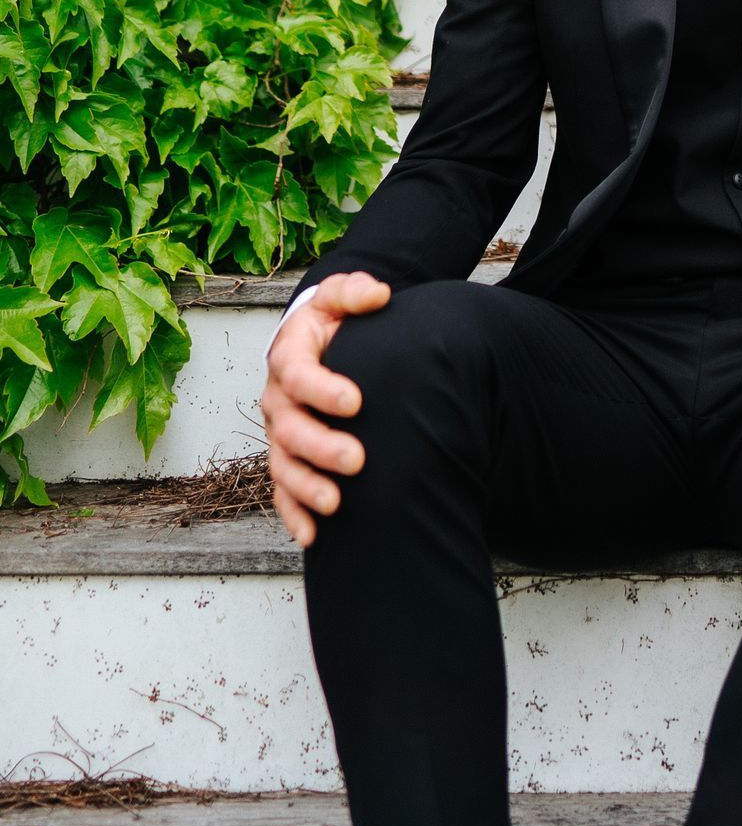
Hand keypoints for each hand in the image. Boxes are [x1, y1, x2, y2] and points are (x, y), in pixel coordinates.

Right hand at [261, 271, 389, 547]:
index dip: (323, 389)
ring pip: (284, 466)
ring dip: (306, 487)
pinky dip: (294, 514)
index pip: (298, 375)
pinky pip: (283, 491)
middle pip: (290, 429)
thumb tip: (379, 294)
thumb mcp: (339, 296)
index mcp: (289, 358)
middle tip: (357, 459)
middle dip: (321, 447)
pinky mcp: (288, 458)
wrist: (315, 342)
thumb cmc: (331, 321)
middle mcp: (278, 400)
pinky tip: (312, 535)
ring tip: (335, 503)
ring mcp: (281, 434)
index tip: (355, 400)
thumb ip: (355, 291)